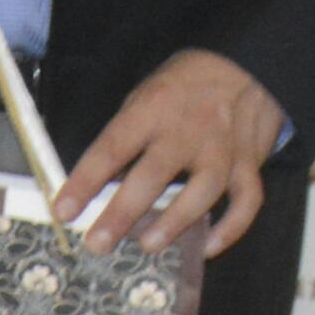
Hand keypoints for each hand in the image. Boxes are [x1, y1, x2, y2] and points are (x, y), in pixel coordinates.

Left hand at [58, 49, 284, 255]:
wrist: (245, 65)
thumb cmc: (181, 88)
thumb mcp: (144, 98)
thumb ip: (126, 139)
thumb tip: (101, 186)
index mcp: (151, 111)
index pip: (111, 148)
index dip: (85, 182)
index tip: (63, 211)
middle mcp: (187, 131)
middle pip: (153, 175)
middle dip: (123, 212)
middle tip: (98, 244)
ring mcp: (222, 149)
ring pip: (203, 190)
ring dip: (175, 222)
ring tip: (148, 246)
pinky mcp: (250, 163)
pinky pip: (247, 201)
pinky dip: (231, 228)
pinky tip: (208, 248)